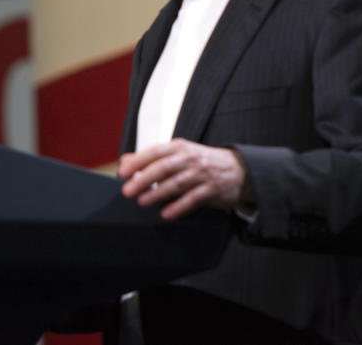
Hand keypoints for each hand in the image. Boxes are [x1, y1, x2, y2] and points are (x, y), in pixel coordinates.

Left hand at [118, 138, 247, 219]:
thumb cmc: (204, 162)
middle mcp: (191, 158)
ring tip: (142, 202)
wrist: (239, 169)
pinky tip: (166, 214)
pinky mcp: (212, 189)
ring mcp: (202, 173)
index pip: (155, 152)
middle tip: (128, 191)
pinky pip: (193, 199)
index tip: (123, 173)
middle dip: (144, 179)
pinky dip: (179, 207)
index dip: (138, 162)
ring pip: (177, 183)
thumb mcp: (180, 154)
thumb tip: (125, 160)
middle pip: (164, 167)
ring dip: (157, 193)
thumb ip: (153, 158)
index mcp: (181, 147)